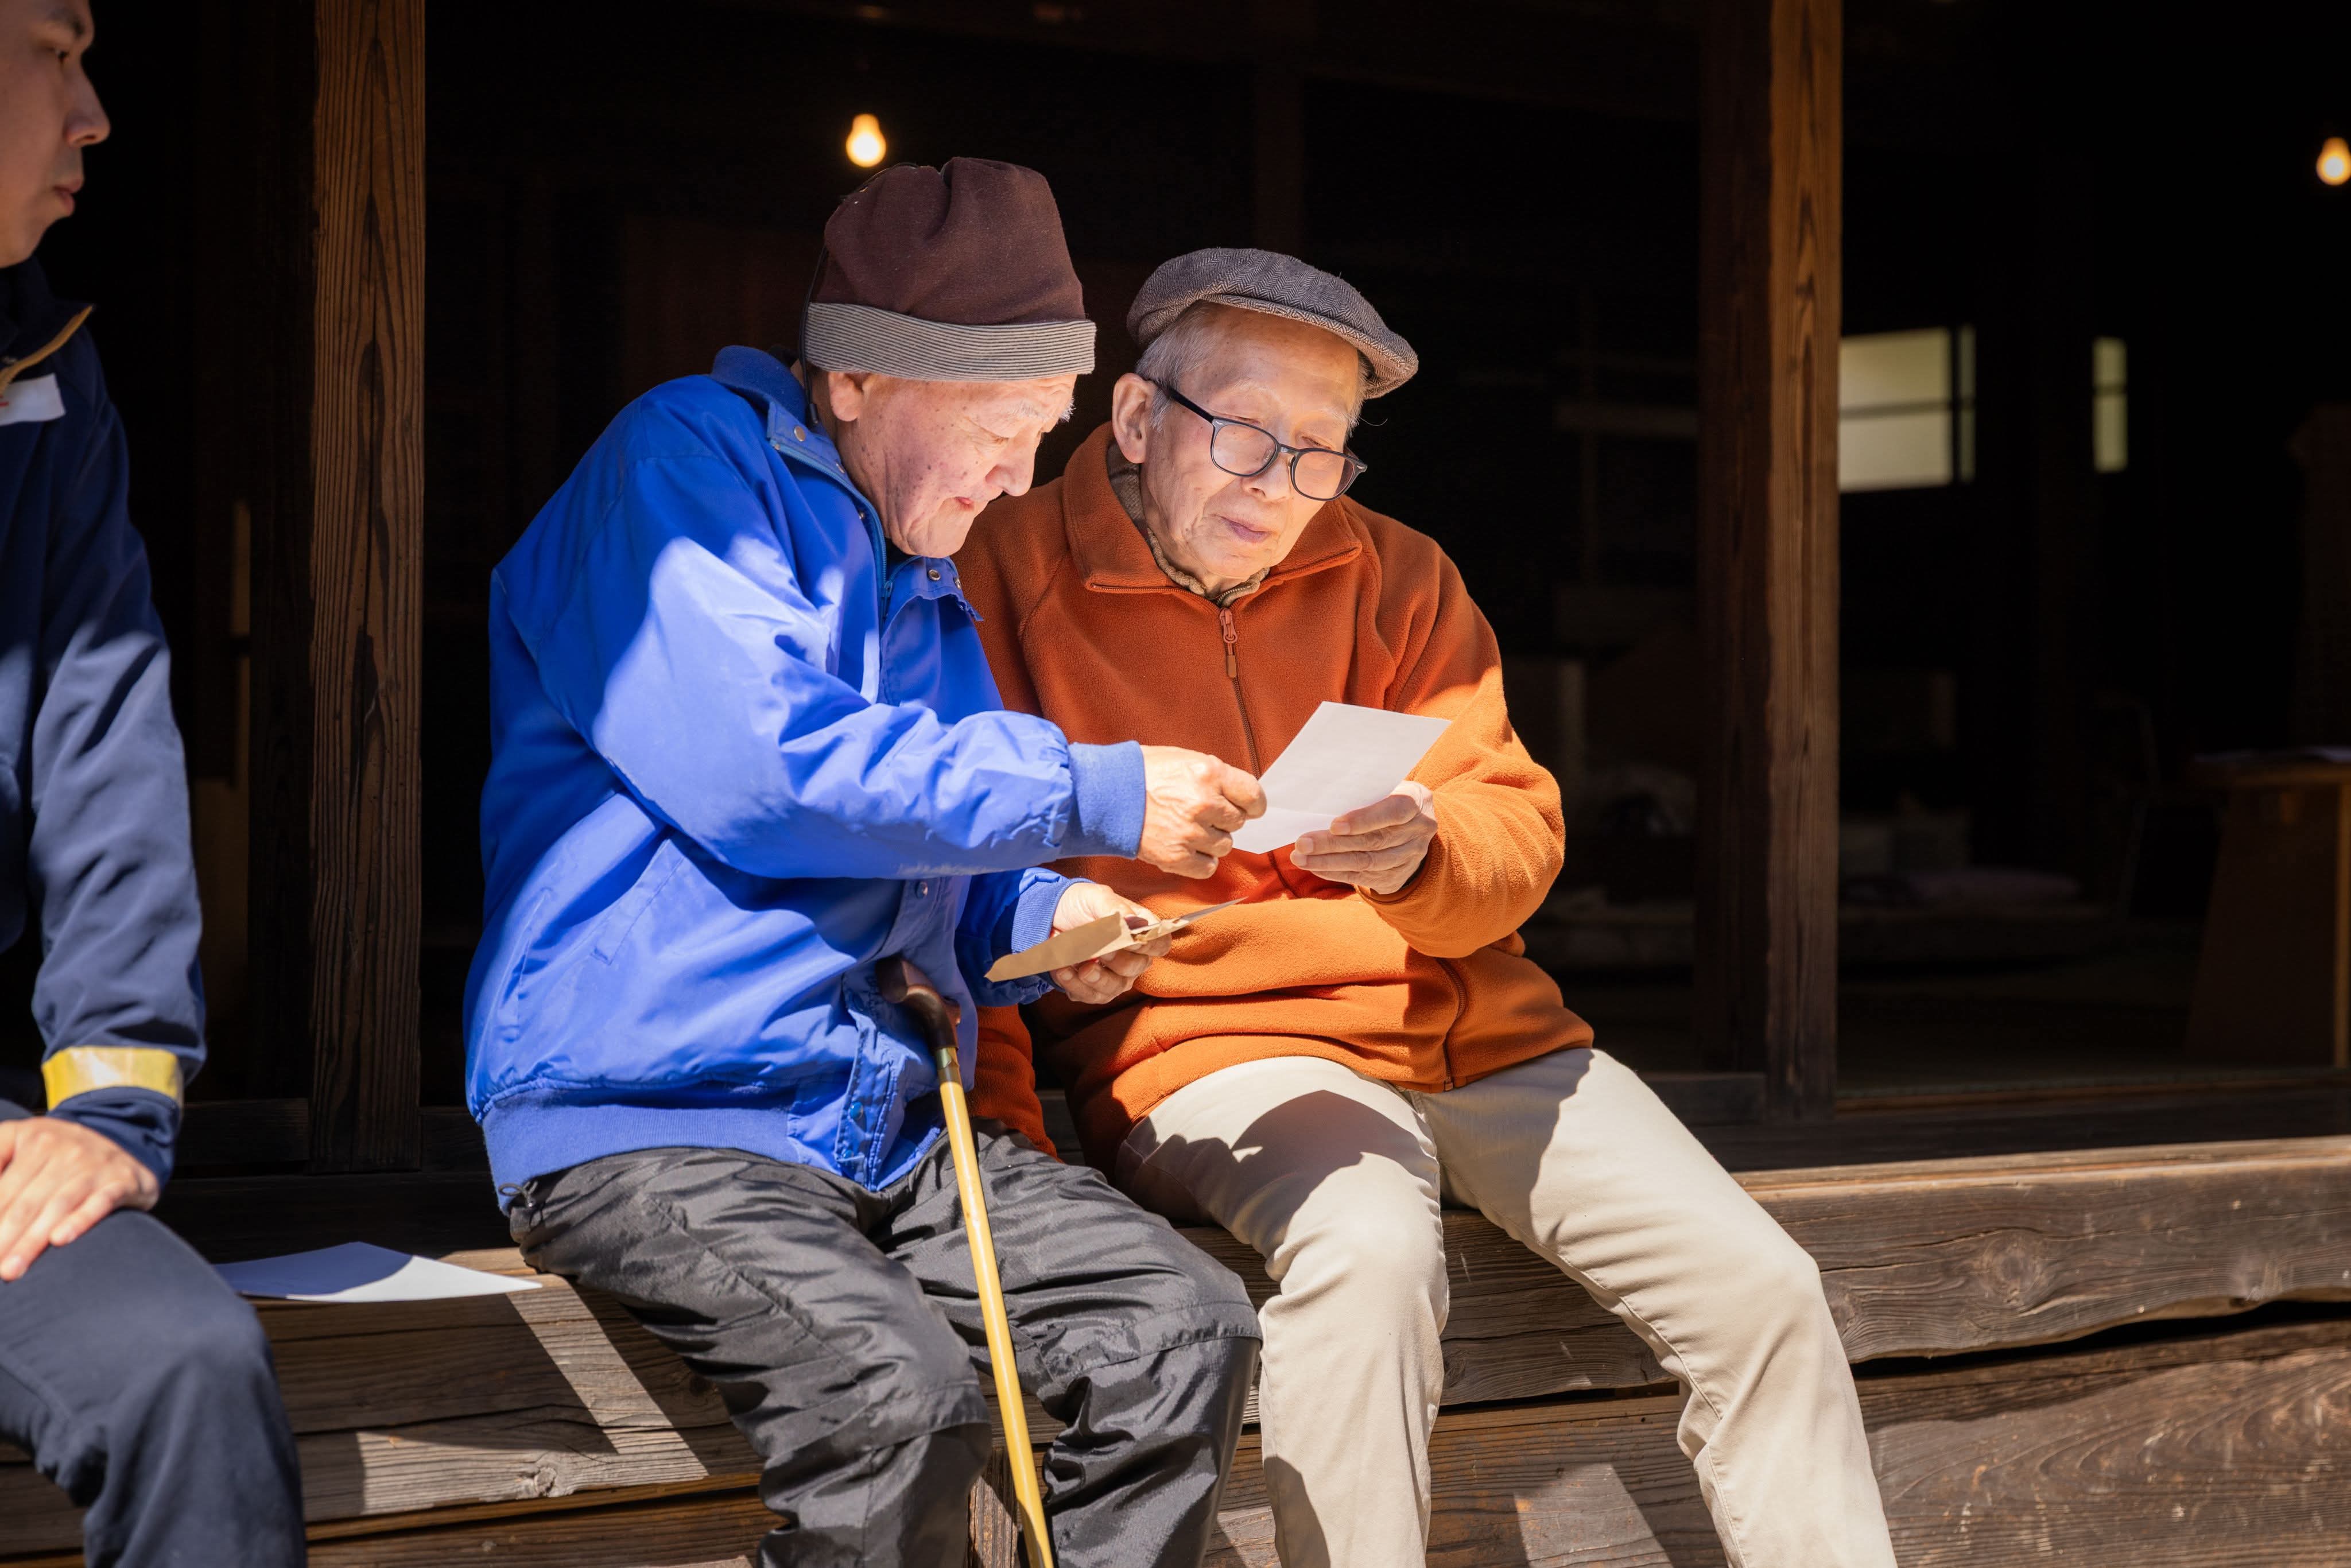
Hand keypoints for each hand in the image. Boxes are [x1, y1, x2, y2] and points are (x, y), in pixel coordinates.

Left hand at [0, 1116, 158, 1281]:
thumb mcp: (20, 1144)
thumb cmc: (57, 1154)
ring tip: (10, 1270)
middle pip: (23, 1201)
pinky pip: (99, 1203)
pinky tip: (61, 1239)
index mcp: (29, 1137)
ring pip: (56, 1206)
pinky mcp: (121, 1180)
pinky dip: (81, 1220)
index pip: (0, 1185)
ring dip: (31, 1241)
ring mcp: (93, 1163)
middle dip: (1, 1238)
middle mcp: (61, 1147)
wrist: (123, 1142)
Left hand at [1048, 881, 1169, 1004]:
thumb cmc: (1081, 904)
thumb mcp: (1096, 897)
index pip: (1160, 944)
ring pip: (1115, 987)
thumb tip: (1134, 923)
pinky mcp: (1093, 989)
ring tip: (1077, 963)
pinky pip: (1090, 995)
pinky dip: (1074, 984)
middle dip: (1118, 960)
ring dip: (1095, 977)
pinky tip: (1062, 969)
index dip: (1149, 945)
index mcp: (1140, 931)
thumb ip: (1115, 909)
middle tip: (1100, 950)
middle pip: (1137, 967)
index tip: (1131, 940)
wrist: (1050, 916)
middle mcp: (1132, 957)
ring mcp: (1114, 976)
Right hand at [1136, 746, 1265, 878]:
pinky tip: (1186, 848)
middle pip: (1238, 822)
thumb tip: (1240, 797)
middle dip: (1223, 819)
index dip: (1253, 803)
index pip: (1254, 795)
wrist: (1104, 794)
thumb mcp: (1184, 759)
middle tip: (1200, 812)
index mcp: (1209, 773)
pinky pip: (1208, 867)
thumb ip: (1216, 776)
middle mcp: (1204, 804)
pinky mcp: (1176, 857)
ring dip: (1211, 840)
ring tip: (1188, 828)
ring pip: (1224, 845)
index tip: (1248, 807)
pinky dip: (1201, 861)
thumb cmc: (1143, 773)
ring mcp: (1191, 833)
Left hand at [1292, 782, 1438, 895]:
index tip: (1334, 825)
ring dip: (1329, 862)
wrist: (1414, 823)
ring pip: (1366, 863)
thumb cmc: (1387, 796)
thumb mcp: (1384, 786)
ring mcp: (1410, 857)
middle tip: (1302, 844)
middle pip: (1373, 841)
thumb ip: (1362, 793)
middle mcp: (1418, 831)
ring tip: (1300, 858)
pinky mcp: (1397, 876)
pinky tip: (1315, 867)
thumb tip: (1320, 804)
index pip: (1393, 812)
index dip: (1364, 820)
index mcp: (1417, 801)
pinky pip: (1363, 877)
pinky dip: (1335, 873)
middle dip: (1333, 844)